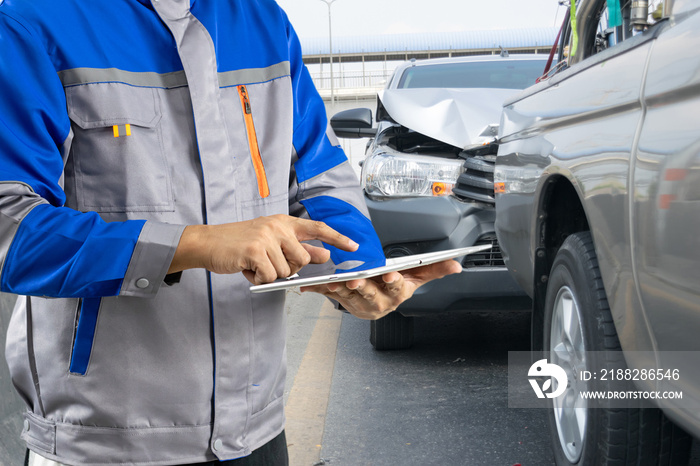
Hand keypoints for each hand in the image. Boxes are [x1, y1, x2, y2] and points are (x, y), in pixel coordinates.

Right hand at [169, 215, 358, 284]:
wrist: (207, 243)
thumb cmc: (239, 244)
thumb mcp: (270, 241)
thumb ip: (297, 247)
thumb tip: (325, 255)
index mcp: (283, 222)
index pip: (317, 228)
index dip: (337, 238)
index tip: (353, 246)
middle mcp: (277, 226)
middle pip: (304, 259)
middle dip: (290, 269)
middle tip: (269, 265)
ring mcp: (266, 237)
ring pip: (287, 270)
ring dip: (271, 275)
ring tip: (255, 265)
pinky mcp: (255, 250)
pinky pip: (270, 276)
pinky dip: (259, 279)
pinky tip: (248, 269)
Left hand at [300, 259, 461, 319]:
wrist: (375, 304)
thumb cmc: (395, 287)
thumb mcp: (416, 278)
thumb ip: (435, 270)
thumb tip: (457, 265)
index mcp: (396, 294)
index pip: (397, 288)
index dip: (393, 282)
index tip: (390, 276)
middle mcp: (378, 302)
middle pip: (370, 295)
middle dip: (363, 288)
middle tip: (356, 281)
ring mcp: (358, 303)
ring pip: (348, 296)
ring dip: (340, 290)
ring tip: (334, 282)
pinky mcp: (341, 300)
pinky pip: (330, 295)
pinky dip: (320, 289)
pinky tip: (311, 285)